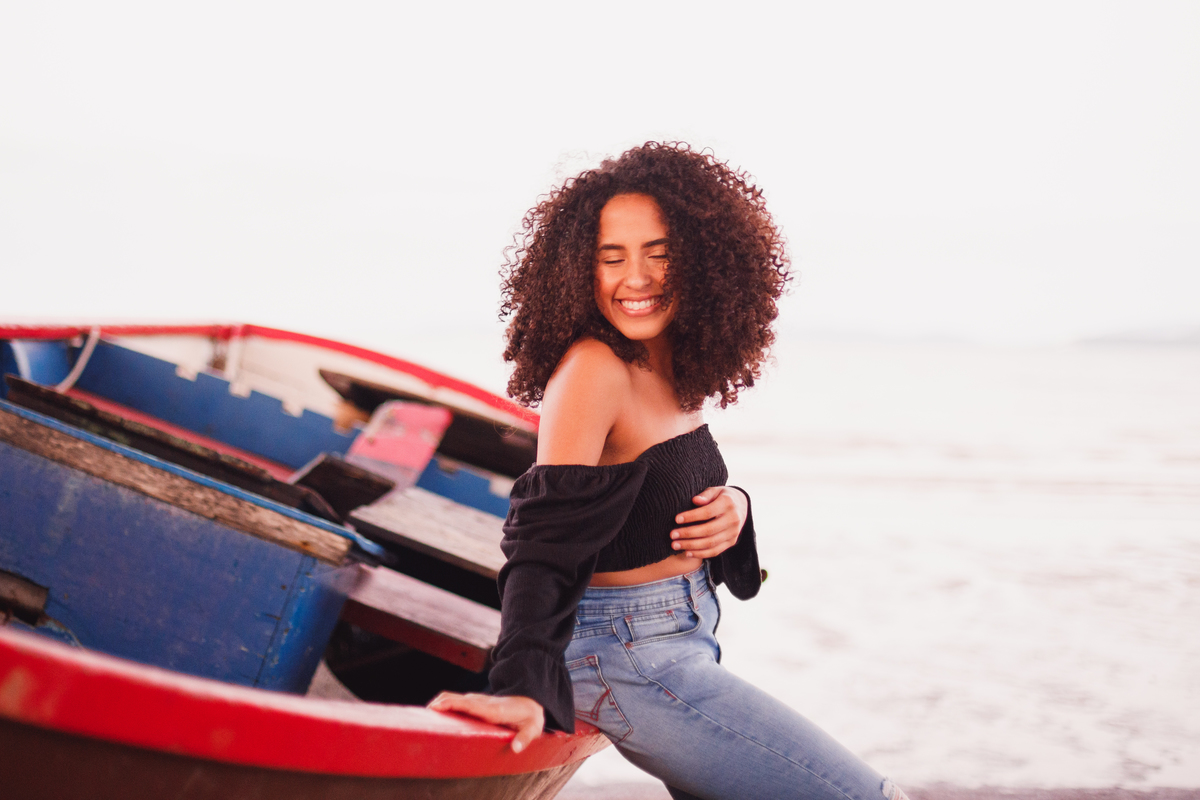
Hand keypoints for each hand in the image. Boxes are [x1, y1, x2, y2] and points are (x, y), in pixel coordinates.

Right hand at [427, 692, 544, 752]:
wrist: (532, 700)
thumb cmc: (531, 717)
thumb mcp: (533, 728)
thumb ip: (524, 738)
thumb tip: (516, 748)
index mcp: (493, 710)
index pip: (469, 704)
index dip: (452, 704)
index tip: (435, 707)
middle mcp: (484, 703)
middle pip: (458, 699)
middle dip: (440, 704)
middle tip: (423, 715)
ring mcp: (480, 702)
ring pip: (457, 698)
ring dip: (441, 704)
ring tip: (425, 716)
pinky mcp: (478, 704)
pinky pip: (459, 702)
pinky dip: (446, 705)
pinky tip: (438, 714)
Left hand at [670, 486, 747, 558]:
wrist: (741, 506)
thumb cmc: (722, 497)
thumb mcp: (715, 490)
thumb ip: (705, 495)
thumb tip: (695, 500)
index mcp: (728, 504)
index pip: (708, 512)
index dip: (691, 517)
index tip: (676, 519)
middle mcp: (733, 519)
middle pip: (708, 530)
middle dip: (688, 534)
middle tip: (672, 535)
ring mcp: (733, 533)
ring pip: (711, 543)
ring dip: (691, 546)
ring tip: (675, 545)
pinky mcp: (731, 542)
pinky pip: (715, 551)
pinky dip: (700, 554)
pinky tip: (687, 552)